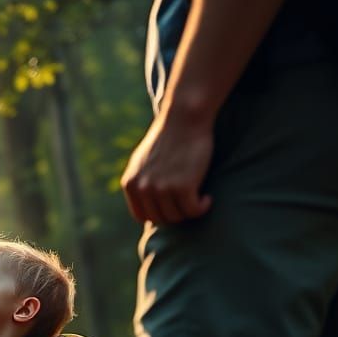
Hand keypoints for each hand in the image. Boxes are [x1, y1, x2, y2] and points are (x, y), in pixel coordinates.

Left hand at [121, 108, 213, 224]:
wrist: (184, 118)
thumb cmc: (168, 139)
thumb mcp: (143, 161)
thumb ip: (140, 182)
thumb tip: (145, 203)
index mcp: (130, 184)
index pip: (141, 216)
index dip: (158, 215)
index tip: (172, 207)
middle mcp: (142, 188)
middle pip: (160, 218)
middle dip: (176, 214)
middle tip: (189, 202)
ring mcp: (161, 188)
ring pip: (177, 217)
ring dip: (190, 211)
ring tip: (198, 199)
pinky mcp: (182, 187)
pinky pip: (193, 210)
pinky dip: (202, 208)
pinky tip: (207, 199)